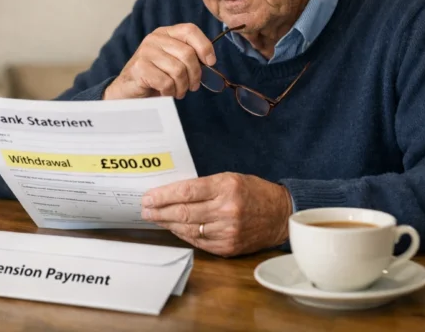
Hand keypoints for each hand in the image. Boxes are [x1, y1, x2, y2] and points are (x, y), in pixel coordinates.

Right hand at [103, 23, 215, 99]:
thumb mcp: (173, 61)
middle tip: (192, 86)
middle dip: (195, 74)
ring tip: (178, 91)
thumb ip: (189, 56)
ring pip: (179, 70)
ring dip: (182, 86)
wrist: (128, 90)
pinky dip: (170, 91)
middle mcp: (154, 39)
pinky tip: (165, 92)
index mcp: (165, 33)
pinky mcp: (139, 68)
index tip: (210, 62)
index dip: (205, 46)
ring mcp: (145, 52)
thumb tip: (210, 61)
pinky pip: (166, 82)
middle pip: (188, 54)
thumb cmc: (155, 77)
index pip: (190, 30)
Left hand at [141, 173, 292, 256]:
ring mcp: (227, 231)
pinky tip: (174, 228)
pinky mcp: (228, 247)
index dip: (163, 195)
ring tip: (155, 218)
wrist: (280, 215)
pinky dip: (183, 234)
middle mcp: (227, 210)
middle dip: (159, 211)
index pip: (187, 191)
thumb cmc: (253, 192)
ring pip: (188, 229)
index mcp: (226, 187)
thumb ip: (204, 186)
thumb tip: (172, 193)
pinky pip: (198, 241)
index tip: (148, 197)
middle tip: (144, 210)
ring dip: (167, 224)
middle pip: (183, 212)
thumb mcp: (230, 178)